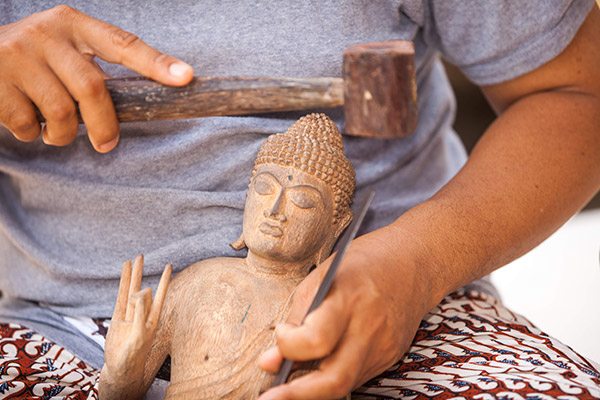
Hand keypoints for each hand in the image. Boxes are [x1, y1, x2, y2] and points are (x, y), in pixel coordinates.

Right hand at [0, 5, 192, 151]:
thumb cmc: (34, 60)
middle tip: (107, 144)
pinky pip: (28, 124)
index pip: (122, 44)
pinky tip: (28, 123)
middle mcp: (46, 34)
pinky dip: (33, 134)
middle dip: (105, 126)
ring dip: (64, 135)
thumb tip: (139, 102)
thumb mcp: (64, 49)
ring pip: (62, 113)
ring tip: (56, 130)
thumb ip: (93, 67)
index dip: (156, 63)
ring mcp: (17, 55)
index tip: (186, 78)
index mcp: (73, 24)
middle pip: (93, 89)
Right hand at [101, 255, 171, 392]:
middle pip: (143, 288)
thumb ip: (142, 312)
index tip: (169, 265)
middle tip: (142, 255)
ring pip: (130, 290)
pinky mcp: (117, 318)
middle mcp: (142, 313)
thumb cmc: (134, 355)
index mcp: (153, 318)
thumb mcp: (141, 334)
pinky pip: (119, 298)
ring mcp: (129, 315)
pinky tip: (122, 274)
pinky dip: (121, 285)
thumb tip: (145, 289)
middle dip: (143, 272)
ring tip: (132, 259)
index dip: (164, 280)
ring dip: (132, 275)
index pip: (161, 295)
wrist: (120, 369)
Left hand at [257, 226, 436, 399]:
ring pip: (343, 384)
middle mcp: (370, 328)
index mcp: (349, 299)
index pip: (316, 339)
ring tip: (287, 385)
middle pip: (334, 379)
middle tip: (269, 398)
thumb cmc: (361, 263)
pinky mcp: (389, 357)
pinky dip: (331, 376)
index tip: (280, 334)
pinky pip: (354, 376)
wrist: (413, 263)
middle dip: (297, 395)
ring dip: (311, 390)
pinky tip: (317, 369)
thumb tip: (270, 361)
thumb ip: (297, 316)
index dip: (288, 345)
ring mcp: (383, 347)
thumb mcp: (322, 275)